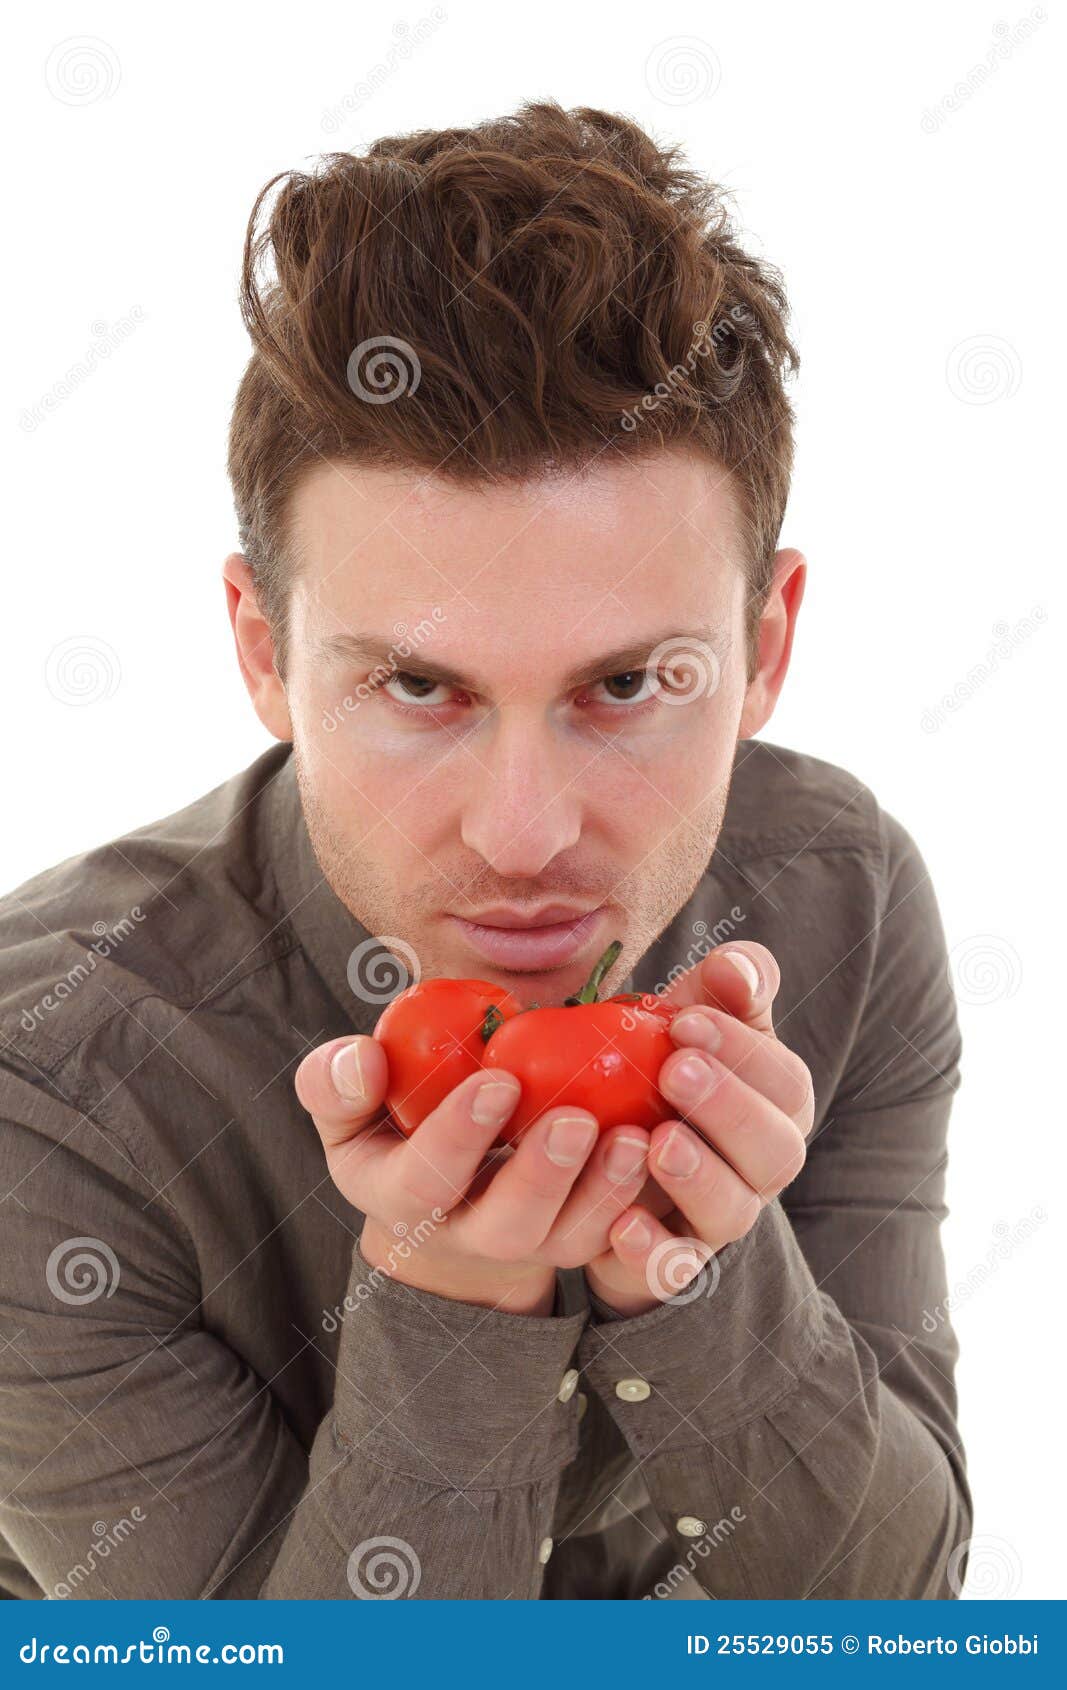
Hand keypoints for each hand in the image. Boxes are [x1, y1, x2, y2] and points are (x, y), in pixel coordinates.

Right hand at [294, 1034, 650, 1315]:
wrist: (445, 1176)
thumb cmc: (394, 1118)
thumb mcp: (351, 1105)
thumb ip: (338, 1082)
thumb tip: (360, 1060)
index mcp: (399, 1197)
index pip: (422, 1182)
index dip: (458, 1136)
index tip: (496, 1078)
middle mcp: (464, 1233)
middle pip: (506, 1227)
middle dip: (542, 1177)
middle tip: (576, 1119)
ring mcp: (527, 1244)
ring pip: (570, 1239)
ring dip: (605, 1191)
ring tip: (634, 1136)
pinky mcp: (577, 1238)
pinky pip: (615, 1233)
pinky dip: (640, 1194)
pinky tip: (662, 1143)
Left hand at [583, 942, 814, 1315]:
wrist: (607, 1154)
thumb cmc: (660, 1070)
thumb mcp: (693, 1019)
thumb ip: (724, 988)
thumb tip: (736, 967)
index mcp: (777, 1107)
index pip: (785, 1083)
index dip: (744, 1052)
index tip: (686, 1020)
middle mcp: (760, 1170)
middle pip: (775, 1152)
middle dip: (728, 1109)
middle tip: (673, 1069)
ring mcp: (718, 1220)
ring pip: (732, 1212)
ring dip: (698, 1176)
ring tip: (654, 1140)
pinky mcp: (671, 1262)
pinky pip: (674, 1269)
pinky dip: (653, 1250)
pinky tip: (620, 1222)